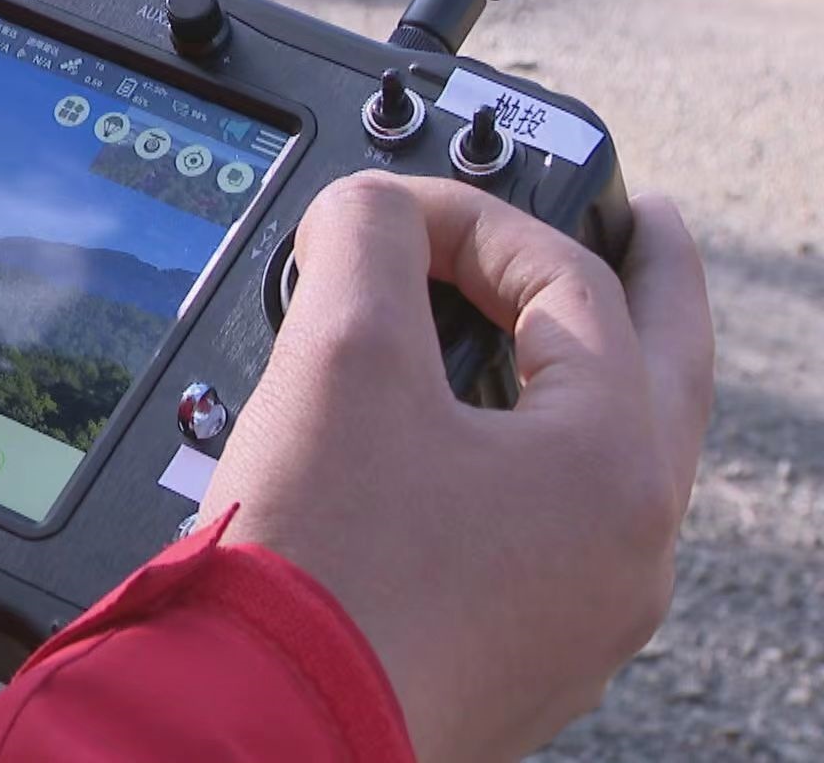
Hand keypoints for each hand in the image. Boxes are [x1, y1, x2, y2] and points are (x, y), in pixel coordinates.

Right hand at [200, 173, 713, 761]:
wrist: (261, 722)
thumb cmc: (315, 565)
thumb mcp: (338, 357)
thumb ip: (368, 240)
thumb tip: (369, 210)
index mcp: (615, 467)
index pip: (570, 284)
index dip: (476, 218)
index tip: (390, 210)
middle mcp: (626, 550)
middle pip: (659, 372)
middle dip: (642, 281)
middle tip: (637, 219)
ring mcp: (580, 616)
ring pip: (607, 460)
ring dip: (575, 376)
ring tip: (540, 327)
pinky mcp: (517, 657)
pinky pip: (550, 532)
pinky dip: (522, 461)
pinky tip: (460, 449)